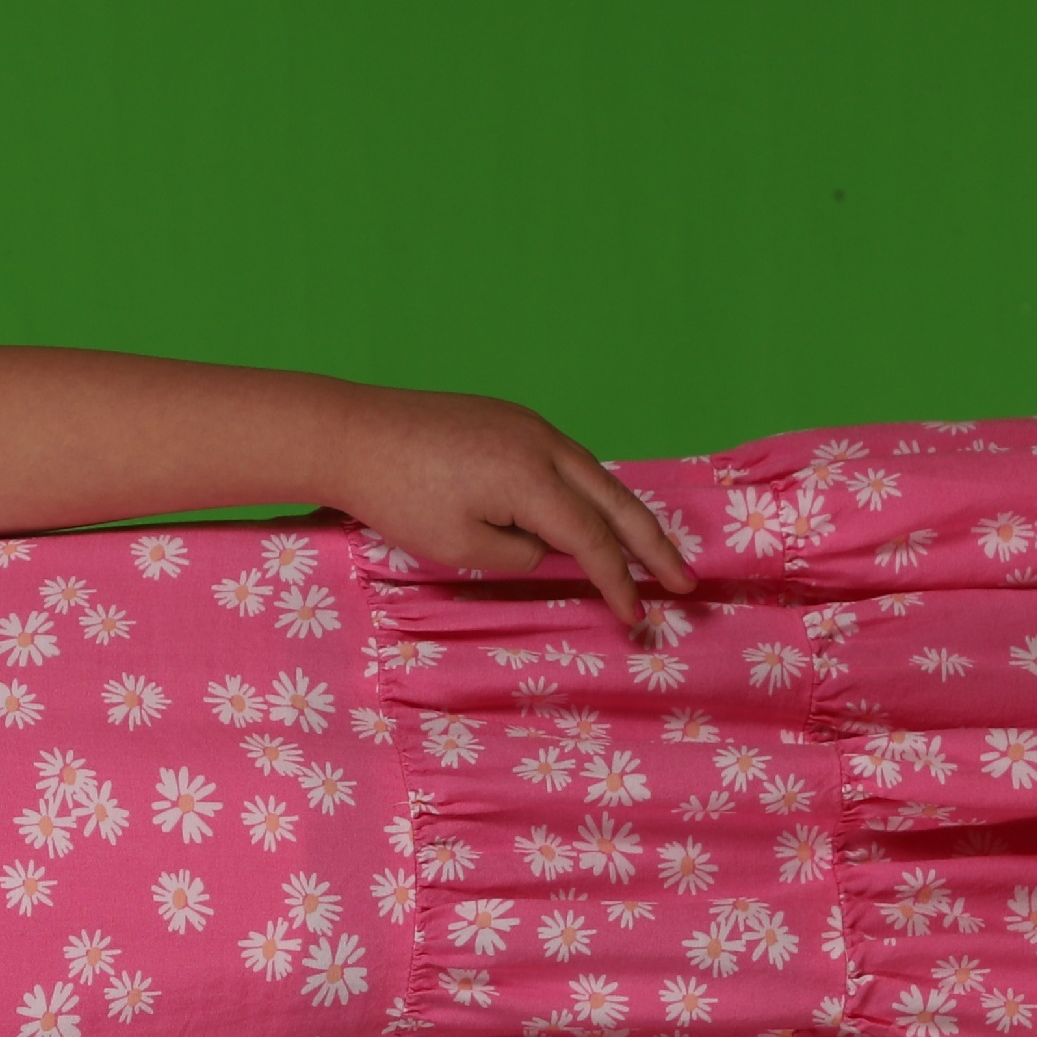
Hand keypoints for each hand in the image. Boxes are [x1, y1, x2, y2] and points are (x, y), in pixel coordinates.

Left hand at [317, 388, 693, 626]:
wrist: (351, 433)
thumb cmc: (397, 496)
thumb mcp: (459, 546)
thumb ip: (517, 556)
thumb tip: (548, 551)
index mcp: (532, 479)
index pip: (592, 540)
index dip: (619, 582)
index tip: (636, 616)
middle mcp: (543, 444)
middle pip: (615, 501)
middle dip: (653, 545)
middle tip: (685, 582)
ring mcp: (528, 425)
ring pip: (594, 476)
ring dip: (626, 516)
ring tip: (653, 552)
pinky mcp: (509, 420)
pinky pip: (566, 461)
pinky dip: (590, 492)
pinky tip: (595, 515)